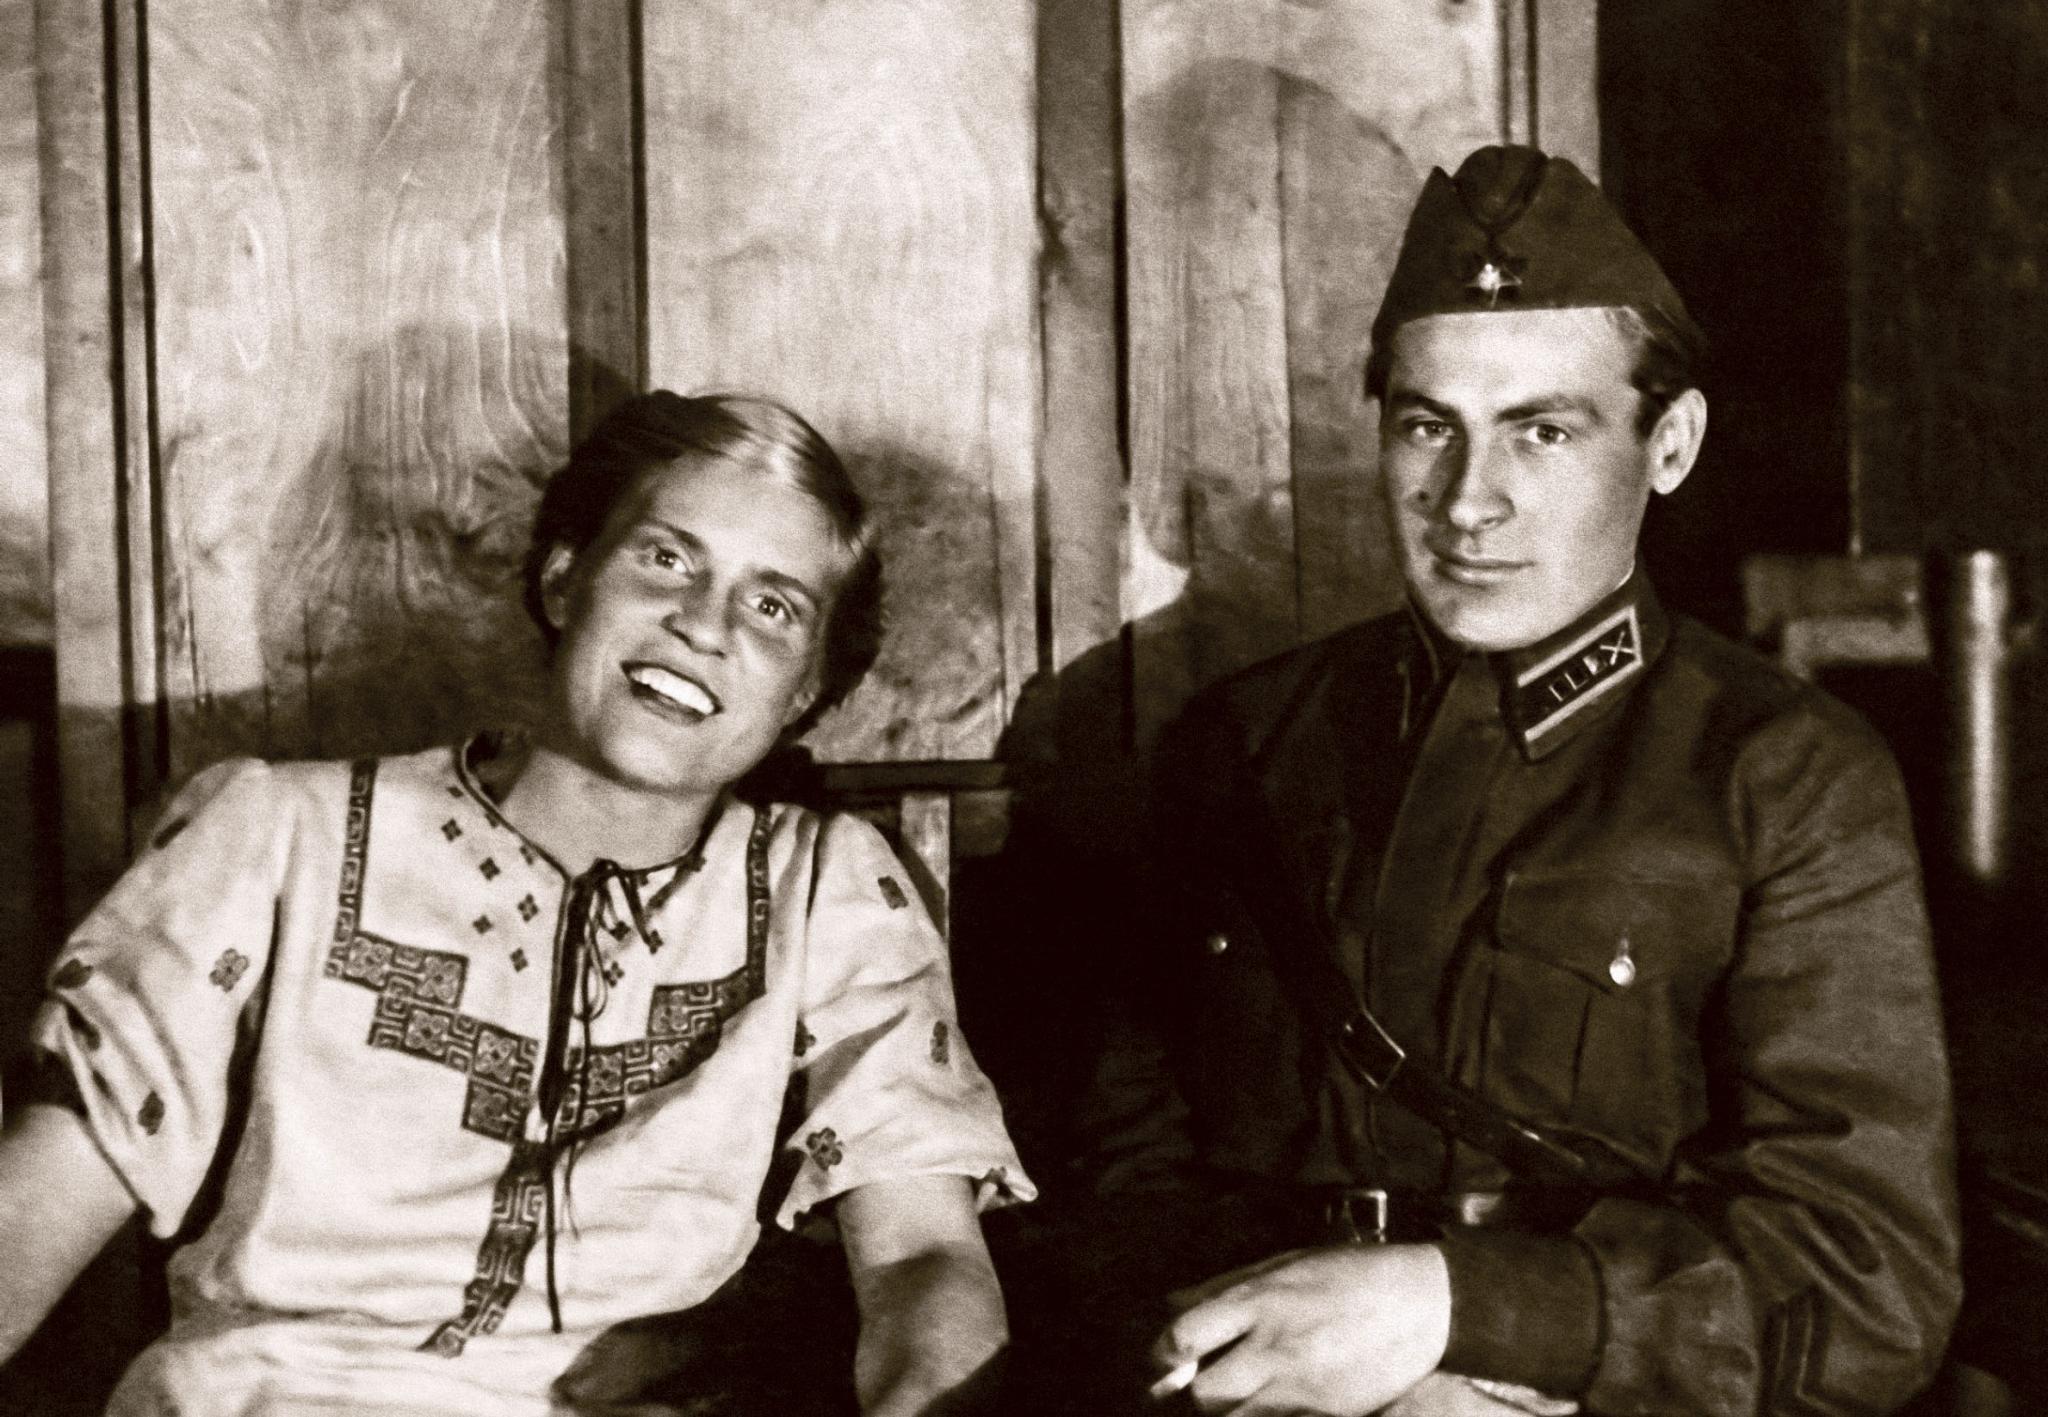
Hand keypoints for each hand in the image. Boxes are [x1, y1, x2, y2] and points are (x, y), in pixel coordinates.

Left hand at [1150, 1243, 1450, 1415]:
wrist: (1424, 1305)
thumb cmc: (1349, 1275)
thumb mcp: (1283, 1264)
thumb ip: (1224, 1286)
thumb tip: (1172, 1305)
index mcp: (1259, 1301)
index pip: (1184, 1337)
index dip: (1160, 1355)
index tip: (1161, 1360)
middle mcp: (1275, 1347)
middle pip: (1205, 1395)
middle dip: (1190, 1395)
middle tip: (1188, 1388)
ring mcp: (1302, 1389)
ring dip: (1225, 1411)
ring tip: (1230, 1394)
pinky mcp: (1326, 1414)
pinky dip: (1262, 1415)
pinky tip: (1265, 1402)